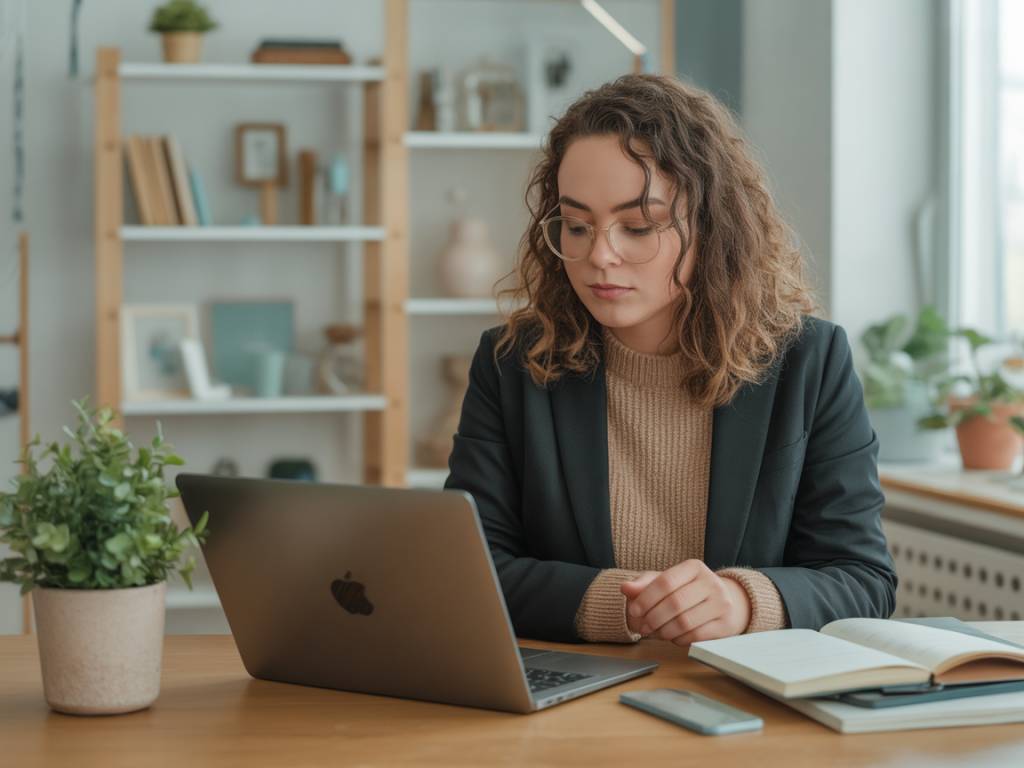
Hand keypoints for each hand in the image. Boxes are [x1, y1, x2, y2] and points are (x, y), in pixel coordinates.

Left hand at [619, 560, 750, 645]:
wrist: (724, 602)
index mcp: (694, 567)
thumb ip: (644, 584)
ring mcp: (722, 604)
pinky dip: (679, 639)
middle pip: (675, 603)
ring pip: (685, 622)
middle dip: (653, 618)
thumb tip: (625, 588)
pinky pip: (696, 636)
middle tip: (643, 627)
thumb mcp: (666, 582)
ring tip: (656, 632)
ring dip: (664, 631)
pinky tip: (673, 637)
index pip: (665, 582)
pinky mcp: (726, 625)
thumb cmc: (688, 591)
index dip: (646, 598)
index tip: (634, 611)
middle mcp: (711, 582)